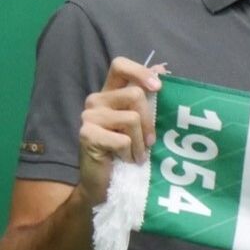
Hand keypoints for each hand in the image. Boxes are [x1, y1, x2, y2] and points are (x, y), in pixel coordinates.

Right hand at [77, 57, 162, 205]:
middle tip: (148, 142)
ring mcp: (88, 117)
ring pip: (132, 118)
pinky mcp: (87, 134)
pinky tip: (124, 159)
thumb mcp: (140, 123)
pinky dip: (130, 153)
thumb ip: (147, 98)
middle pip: (135, 95)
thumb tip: (163, 69)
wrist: (102, 183)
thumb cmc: (126, 151)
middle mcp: (96, 101)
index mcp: (109, 93)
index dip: (140, 71)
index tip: (158, 87)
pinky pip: (123, 139)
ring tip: (136, 153)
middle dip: (150, 121)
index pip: (120, 65)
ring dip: (141, 141)